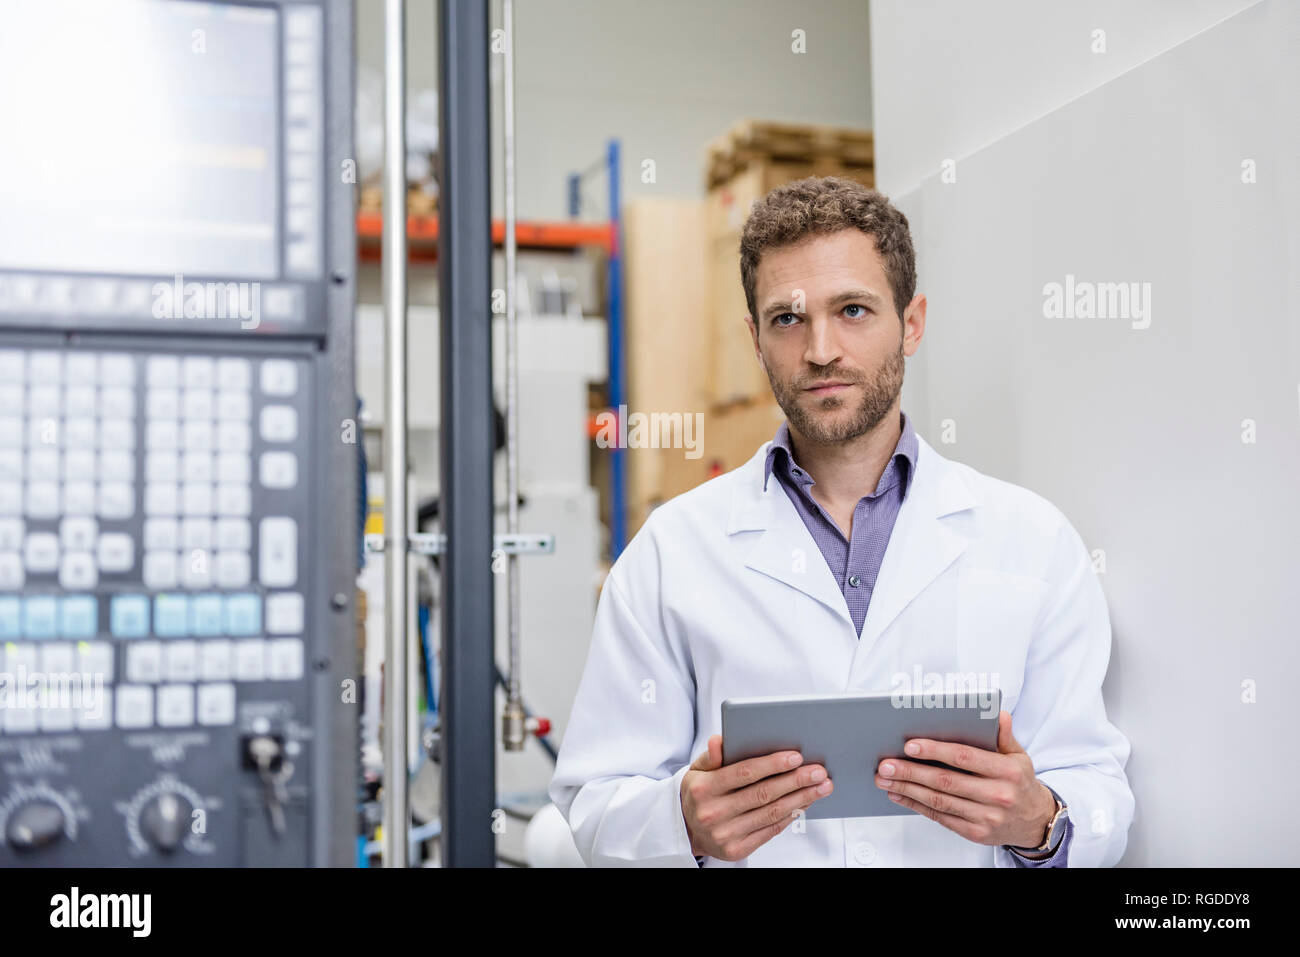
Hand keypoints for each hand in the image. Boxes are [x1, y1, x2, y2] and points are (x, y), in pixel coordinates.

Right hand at [680, 734, 832, 861]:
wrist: (686, 829)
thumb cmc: (698, 793)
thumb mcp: (697, 770)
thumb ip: (711, 755)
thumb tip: (720, 740)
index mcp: (704, 788)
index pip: (744, 773)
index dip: (772, 764)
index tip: (796, 756)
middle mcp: (713, 812)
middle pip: (763, 794)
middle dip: (795, 781)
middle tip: (818, 771)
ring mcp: (725, 834)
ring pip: (771, 813)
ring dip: (801, 799)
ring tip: (820, 787)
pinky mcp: (736, 849)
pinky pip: (770, 830)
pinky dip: (790, 815)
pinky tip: (804, 803)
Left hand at [872, 710, 1056, 848]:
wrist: (1035, 821)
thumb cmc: (1019, 782)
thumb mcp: (1019, 756)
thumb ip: (1004, 734)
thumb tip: (997, 712)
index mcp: (1007, 771)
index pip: (965, 757)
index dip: (935, 751)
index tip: (909, 745)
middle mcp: (998, 795)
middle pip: (946, 781)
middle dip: (911, 772)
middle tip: (885, 764)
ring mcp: (987, 817)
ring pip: (939, 801)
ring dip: (907, 789)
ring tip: (884, 779)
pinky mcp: (976, 833)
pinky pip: (941, 817)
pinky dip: (916, 805)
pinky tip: (899, 794)